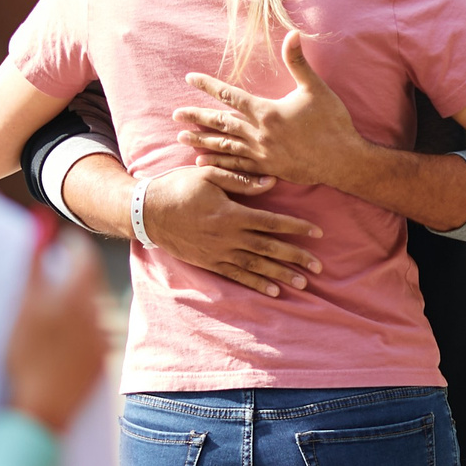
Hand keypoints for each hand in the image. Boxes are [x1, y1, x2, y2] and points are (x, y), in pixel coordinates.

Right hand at [7, 239, 109, 431]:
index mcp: (80, 296)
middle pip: (89, 283)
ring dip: (75, 303)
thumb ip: (33, 260)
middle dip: (72, 275)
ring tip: (51, 308)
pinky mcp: (98, 364)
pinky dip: (78, 329)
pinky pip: (92, 334)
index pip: (84, 257)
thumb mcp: (24, 303)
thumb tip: (41, 219)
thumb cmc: (26, 353)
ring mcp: (101, 341)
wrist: (40, 409)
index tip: (61, 243)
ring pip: (91, 309)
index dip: (72, 246)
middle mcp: (98, 315)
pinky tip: (59, 338)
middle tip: (52, 273)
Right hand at [137, 163, 325, 298]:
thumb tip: (271, 182)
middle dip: (296, 257)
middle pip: (269, 248)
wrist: (147, 212)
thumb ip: (239, 179)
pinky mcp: (209, 262)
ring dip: (280, 274)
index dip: (296, 227)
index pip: (271, 221)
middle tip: (319, 267)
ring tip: (302, 283)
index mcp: (231, 213)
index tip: (318, 233)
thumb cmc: (178, 187)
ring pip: (256, 265)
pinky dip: (256, 283)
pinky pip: (237, 275)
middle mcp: (228, 237)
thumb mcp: (208, 175)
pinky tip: (274, 291)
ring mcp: (218, 253)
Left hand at [175, 31, 372, 188]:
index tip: (190, 78)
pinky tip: (203, 163)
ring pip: (224, 146)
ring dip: (202, 141)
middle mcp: (259, 134)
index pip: (230, 96)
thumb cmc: (332, 122)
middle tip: (175, 115)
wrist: (344, 160)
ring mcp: (262, 154)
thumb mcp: (315, 88)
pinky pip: (236, 167)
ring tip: (181, 138)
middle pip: (221, 123)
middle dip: (196, 117)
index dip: (209, 86)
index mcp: (267, 112)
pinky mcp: (268, 169)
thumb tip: (293, 33)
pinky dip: (218, 164)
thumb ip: (298, 62)